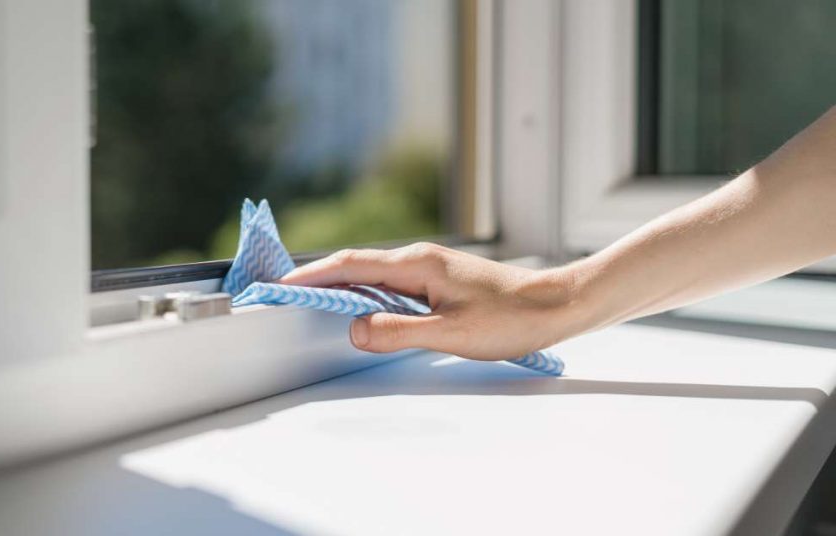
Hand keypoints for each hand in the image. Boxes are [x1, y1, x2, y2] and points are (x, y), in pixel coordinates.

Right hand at [278, 243, 587, 359]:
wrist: (555, 306)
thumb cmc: (510, 319)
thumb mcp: (450, 334)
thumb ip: (397, 332)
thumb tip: (354, 330)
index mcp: (417, 264)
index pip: (350, 265)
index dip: (312, 275)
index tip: (280, 285)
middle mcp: (419, 259)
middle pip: (355, 266)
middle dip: (317, 278)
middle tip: (282, 293)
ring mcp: (428, 269)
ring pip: (372, 275)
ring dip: (340, 287)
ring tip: (310, 302)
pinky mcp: (438, 281)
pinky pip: (390, 285)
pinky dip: (366, 295)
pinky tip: (361, 310)